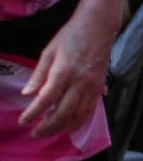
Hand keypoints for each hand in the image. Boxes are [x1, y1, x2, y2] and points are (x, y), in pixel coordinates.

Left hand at [19, 7, 117, 138]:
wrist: (99, 27)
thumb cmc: (70, 36)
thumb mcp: (49, 51)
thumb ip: (39, 74)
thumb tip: (27, 94)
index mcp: (63, 72)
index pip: (46, 99)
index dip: (33, 113)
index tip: (23, 121)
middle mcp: (79, 83)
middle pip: (63, 113)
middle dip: (48, 127)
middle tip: (35, 133)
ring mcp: (92, 87)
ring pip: (78, 116)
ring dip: (62, 128)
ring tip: (49, 132)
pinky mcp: (100, 89)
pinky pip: (90, 111)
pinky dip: (79, 122)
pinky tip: (70, 127)